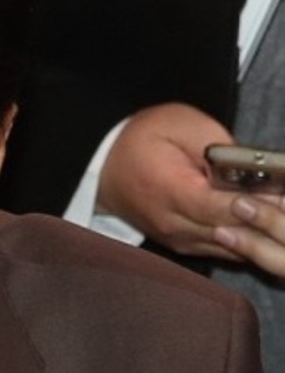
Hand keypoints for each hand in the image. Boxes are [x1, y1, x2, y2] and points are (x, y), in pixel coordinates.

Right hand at [97, 103, 284, 274]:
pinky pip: (224, 249)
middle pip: (230, 231)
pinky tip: (270, 228)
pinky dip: (249, 240)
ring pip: (231, 246)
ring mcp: (178, 240)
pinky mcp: (184, 245)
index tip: (283, 196)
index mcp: (170, 191)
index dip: (254, 205)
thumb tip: (248, 167)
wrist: (106, 170)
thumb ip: (215, 146)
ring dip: (262, 235)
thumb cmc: (141, 141)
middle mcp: (173, 224)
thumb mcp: (178, 124)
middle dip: (267, 222)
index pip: (219, 207)